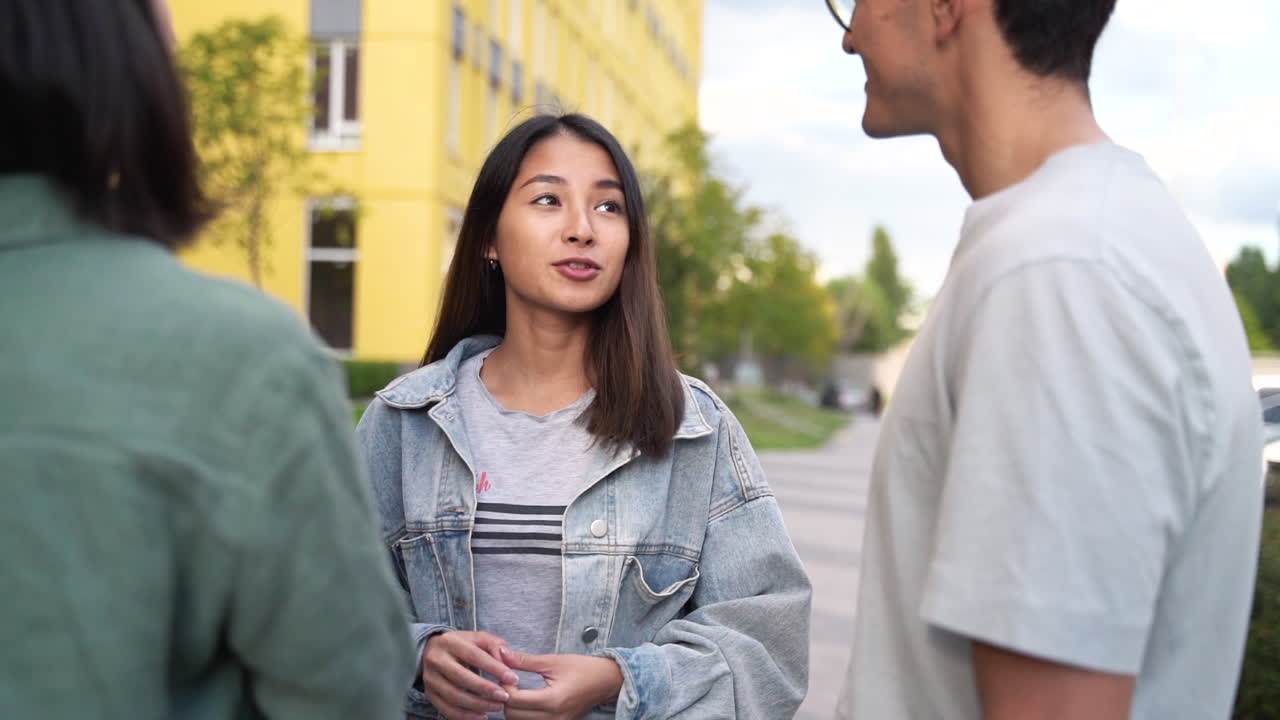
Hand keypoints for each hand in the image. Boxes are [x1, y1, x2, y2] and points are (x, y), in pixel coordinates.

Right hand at [422, 631, 519, 719]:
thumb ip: (496, 646)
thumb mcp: (479, 638)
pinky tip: (481, 716)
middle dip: (485, 689)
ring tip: (496, 707)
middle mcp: (437, 659)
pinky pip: (445, 708)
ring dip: (477, 705)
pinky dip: (464, 716)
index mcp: (451, 642)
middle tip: (504, 697)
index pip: (474, 655)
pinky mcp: (429, 693)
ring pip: (453, 695)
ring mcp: (431, 677)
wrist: (432, 650)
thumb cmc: (463, 645)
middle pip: (461, 677)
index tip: (512, 679)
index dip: (494, 668)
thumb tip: (508, 662)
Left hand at [500, 647, 623, 719]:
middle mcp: (554, 718)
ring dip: (513, 709)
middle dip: (505, 698)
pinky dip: (524, 715)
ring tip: (516, 692)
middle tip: (508, 683)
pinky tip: (526, 702)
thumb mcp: (553, 661)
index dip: (504, 687)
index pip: (514, 700)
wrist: (607, 681)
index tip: (505, 675)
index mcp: (553, 700)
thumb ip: (525, 660)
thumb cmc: (583, 668)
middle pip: (513, 715)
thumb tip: (502, 653)